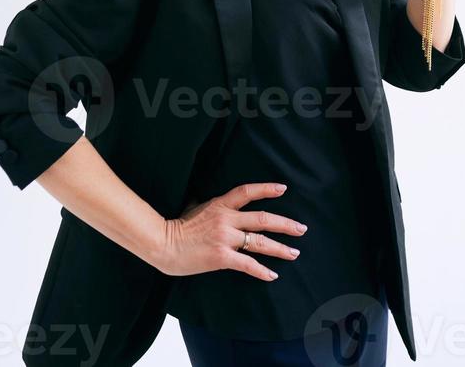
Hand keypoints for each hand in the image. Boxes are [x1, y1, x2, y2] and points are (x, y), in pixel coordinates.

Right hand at [155, 182, 307, 280]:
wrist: (163, 243)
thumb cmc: (176, 226)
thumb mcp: (193, 207)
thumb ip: (205, 202)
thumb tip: (204, 197)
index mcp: (220, 204)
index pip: (247, 191)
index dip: (266, 189)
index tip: (283, 189)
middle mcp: (226, 219)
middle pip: (263, 219)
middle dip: (285, 224)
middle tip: (301, 229)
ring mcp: (225, 238)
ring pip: (260, 242)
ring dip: (280, 248)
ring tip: (294, 252)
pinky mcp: (222, 257)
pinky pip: (248, 264)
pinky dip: (262, 271)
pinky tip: (272, 275)